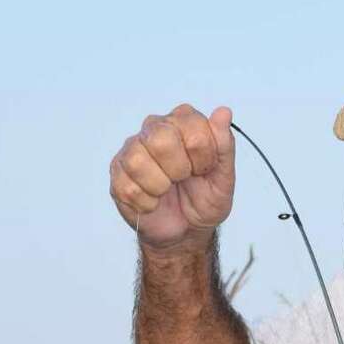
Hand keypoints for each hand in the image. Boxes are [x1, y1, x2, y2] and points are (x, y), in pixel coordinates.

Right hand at [109, 104, 234, 249]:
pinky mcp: (118, 172)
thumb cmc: (203, 200)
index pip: (194, 130)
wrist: (185, 231)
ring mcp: (133, 149)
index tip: (203, 170)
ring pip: (138, 162)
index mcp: (183, 121)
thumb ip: (225, 145)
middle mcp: (155, 127)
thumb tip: (223, 112)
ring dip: (159, 187)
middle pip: (161, 140)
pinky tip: (154, 201)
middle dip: (178, 170)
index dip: (203, 158)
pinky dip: (147, 203)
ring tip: (166, 190)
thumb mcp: (224, 177)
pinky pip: (128, 187)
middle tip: (183, 179)